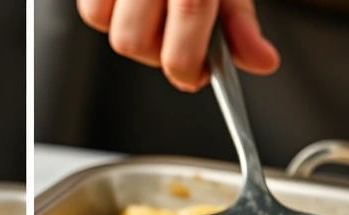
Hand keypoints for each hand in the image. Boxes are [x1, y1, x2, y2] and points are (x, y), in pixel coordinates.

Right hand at [77, 0, 279, 91]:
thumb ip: (241, 18)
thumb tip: (259, 60)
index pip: (189, 14)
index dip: (188, 62)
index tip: (197, 74)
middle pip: (131, 38)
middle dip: (154, 52)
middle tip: (177, 40)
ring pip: (100, 20)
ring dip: (128, 28)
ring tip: (152, 11)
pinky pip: (88, 3)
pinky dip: (107, 8)